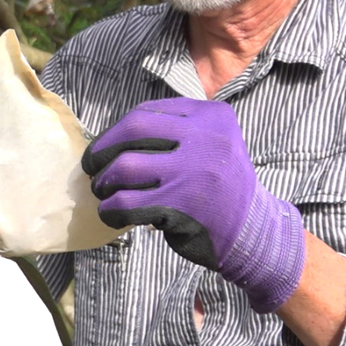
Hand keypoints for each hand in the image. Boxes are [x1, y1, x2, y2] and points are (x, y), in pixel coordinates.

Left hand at [81, 98, 305, 312]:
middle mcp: (206, 139)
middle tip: (92, 166)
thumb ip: (174, 130)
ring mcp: (193, 172)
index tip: (107, 146)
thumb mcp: (211, 143)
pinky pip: (127, 202)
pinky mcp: (181, 205)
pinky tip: (111, 213)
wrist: (252, 233)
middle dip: (102, 149)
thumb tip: (112, 135)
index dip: (118, 129)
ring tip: (103, 192)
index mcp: (212, 117)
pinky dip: (110, 208)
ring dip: (104, 182)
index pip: (148, 111)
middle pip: (132, 130)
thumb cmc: (219, 186)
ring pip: (125, 167)